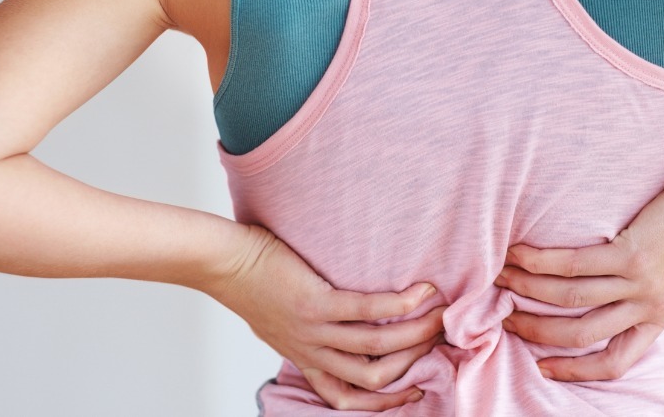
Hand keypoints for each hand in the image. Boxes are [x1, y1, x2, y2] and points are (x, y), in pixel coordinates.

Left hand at [203, 224, 444, 410]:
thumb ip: (309, 331)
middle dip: (414, 362)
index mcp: (306, 359)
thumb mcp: (280, 321)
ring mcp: (313, 330)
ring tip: (440, 314)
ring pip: (377, 347)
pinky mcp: (314, 304)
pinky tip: (420, 292)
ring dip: (416, 332)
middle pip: (374, 377)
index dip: (387, 400)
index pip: (348, 398)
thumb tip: (341, 321)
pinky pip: (367, 311)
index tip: (416, 387)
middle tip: (440, 339)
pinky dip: (400, 303)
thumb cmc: (252, 281)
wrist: (222, 263)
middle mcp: (311, 351)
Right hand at [495, 170, 663, 380]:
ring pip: (570, 299)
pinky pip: (575, 264)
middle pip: (581, 333)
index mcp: (657, 319)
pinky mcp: (630, 253)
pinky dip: (541, 260)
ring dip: (528, 290)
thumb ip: (645, 296)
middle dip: (537, 329)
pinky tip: (519, 254)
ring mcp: (637, 282)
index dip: (576, 371)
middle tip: (506, 318)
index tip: (544, 368)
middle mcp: (646, 307)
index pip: (614, 361)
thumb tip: (610, 296)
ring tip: (502, 279)